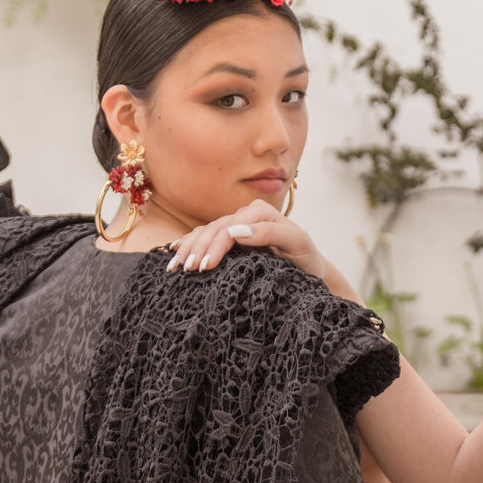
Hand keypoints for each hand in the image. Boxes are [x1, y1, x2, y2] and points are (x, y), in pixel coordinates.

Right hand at [165, 199, 327, 280]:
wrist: (308, 267)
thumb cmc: (304, 257)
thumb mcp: (295, 243)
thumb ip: (270, 234)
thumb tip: (237, 231)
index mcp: (261, 212)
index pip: (230, 228)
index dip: (216, 246)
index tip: (205, 267)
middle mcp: (246, 214)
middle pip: (214, 229)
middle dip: (197, 249)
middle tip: (186, 270)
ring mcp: (237, 223)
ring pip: (206, 232)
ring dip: (188, 248)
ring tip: (174, 266)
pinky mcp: (231, 235)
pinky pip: (205, 236)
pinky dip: (189, 244)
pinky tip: (174, 251)